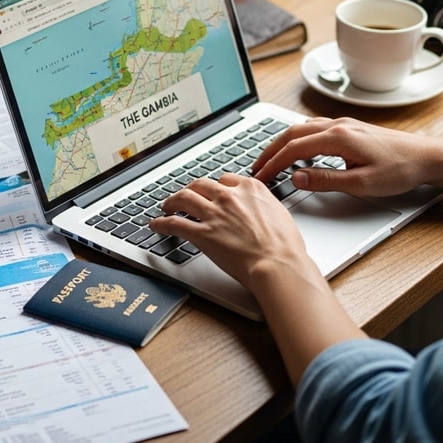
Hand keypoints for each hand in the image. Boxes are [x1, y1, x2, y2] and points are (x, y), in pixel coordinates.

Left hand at [150, 172, 368, 383]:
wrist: (278, 263)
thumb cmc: (285, 246)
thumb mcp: (280, 214)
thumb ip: (264, 208)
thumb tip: (262, 212)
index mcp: (250, 189)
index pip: (226, 180)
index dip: (216, 186)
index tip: (212, 191)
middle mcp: (229, 196)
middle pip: (201, 185)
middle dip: (191, 189)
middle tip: (186, 195)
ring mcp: (214, 214)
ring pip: (184, 198)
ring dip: (172, 201)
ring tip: (166, 206)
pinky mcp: (202, 233)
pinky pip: (175, 223)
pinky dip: (162, 223)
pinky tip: (157, 225)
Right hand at [251, 117, 435, 198]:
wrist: (426, 157)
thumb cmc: (399, 170)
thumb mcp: (361, 183)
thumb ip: (325, 180)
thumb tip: (296, 178)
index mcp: (338, 138)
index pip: (293, 149)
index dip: (273, 163)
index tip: (260, 176)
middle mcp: (338, 126)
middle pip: (292, 134)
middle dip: (270, 150)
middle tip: (256, 167)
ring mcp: (344, 124)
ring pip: (302, 128)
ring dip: (283, 142)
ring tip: (270, 158)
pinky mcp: (350, 128)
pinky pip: (315, 128)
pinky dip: (298, 138)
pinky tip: (298, 149)